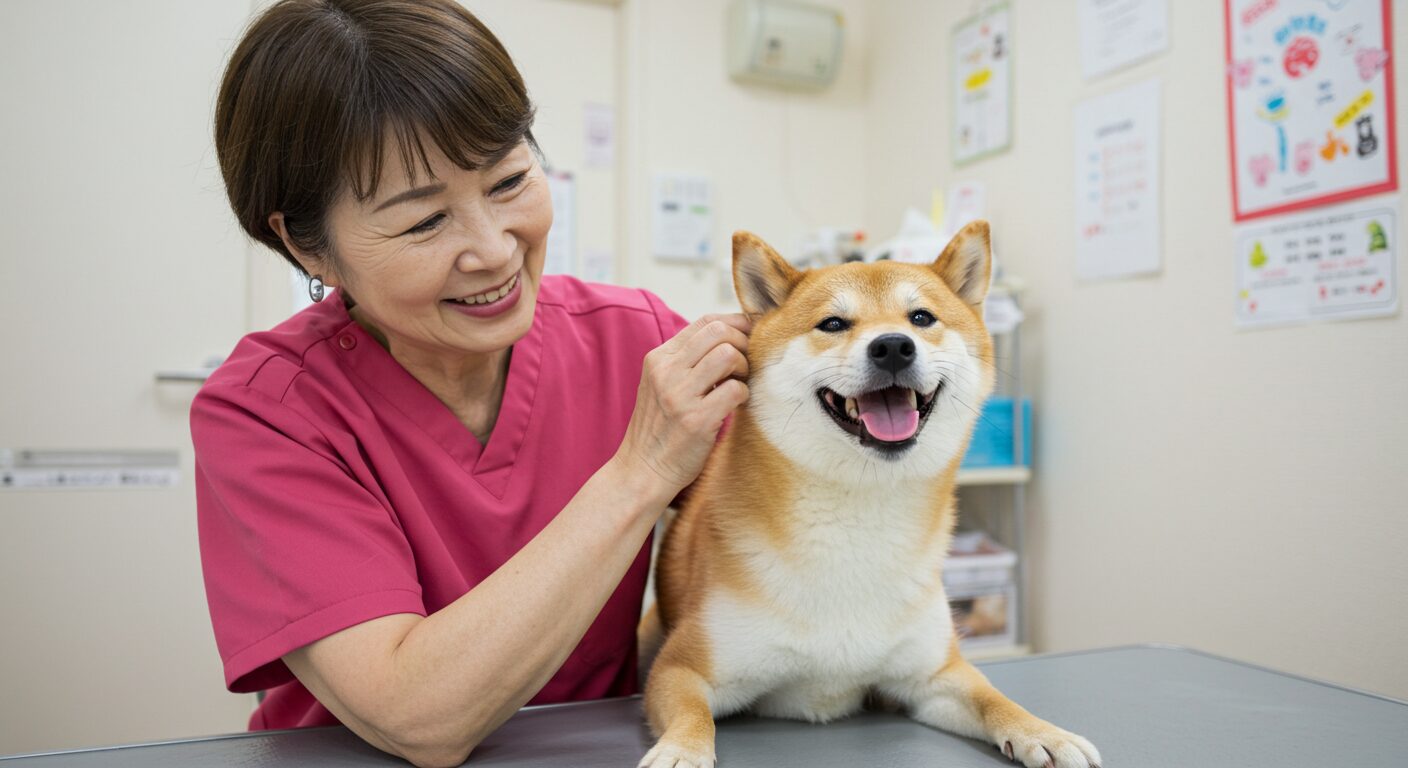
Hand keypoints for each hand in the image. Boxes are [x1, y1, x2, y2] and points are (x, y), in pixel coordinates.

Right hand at [616, 314, 751, 503]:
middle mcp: (666, 372)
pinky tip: (736, 405)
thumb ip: (686, 361)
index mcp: (658, 359)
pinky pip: (735, 389)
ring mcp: (680, 395)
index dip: (735, 324)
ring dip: (744, 367)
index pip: (705, 321)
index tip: (748, 337)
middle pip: (719, 332)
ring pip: (728, 355)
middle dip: (742, 343)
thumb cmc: (659, 429)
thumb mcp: (660, 385)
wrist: (642, 471)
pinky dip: (744, 394)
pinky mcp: (696, 420)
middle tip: (745, 364)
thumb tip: (730, 337)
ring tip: (739, 383)